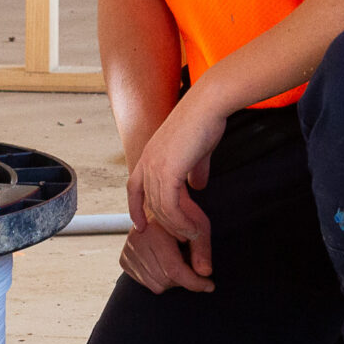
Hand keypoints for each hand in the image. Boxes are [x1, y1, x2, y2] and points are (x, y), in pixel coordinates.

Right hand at [119, 217, 213, 293]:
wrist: (161, 208)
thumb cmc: (183, 217)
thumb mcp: (199, 227)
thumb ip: (202, 251)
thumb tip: (206, 272)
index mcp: (154, 231)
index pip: (174, 269)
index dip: (194, 282)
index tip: (209, 286)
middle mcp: (136, 241)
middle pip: (166, 280)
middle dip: (185, 279)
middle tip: (192, 264)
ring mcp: (128, 252)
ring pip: (157, 285)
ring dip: (172, 280)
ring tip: (177, 260)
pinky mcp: (124, 260)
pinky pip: (147, 283)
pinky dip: (160, 279)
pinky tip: (165, 262)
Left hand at [124, 91, 224, 283]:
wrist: (209, 105)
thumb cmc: (205, 121)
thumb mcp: (197, 151)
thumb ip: (195, 170)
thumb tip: (198, 185)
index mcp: (150, 155)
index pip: (134, 187)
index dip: (135, 208)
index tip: (141, 226)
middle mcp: (147, 161)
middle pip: (149, 203)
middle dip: (164, 224)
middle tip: (183, 238)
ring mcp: (155, 166)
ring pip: (160, 208)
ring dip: (177, 226)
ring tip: (193, 236)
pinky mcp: (168, 171)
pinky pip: (171, 206)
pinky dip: (182, 221)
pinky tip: (194, 227)